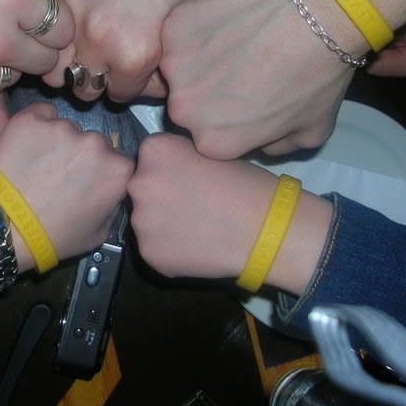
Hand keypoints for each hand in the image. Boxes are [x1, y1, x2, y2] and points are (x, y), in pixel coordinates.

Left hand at [0, 102, 133, 270]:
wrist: (3, 228)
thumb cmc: (52, 237)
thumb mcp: (99, 233)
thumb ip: (113, 202)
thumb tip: (111, 187)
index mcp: (117, 170)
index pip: (119, 159)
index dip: (103, 170)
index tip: (87, 181)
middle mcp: (95, 143)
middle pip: (95, 141)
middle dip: (82, 155)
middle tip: (60, 175)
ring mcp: (63, 128)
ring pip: (67, 128)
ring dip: (58, 141)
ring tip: (37, 165)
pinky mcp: (32, 119)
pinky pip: (42, 114)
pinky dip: (37, 125)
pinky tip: (26, 146)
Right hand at [41, 0, 211, 102]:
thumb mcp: (179, 29)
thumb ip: (156, 65)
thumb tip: (140, 83)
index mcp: (134, 57)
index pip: (121, 95)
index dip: (130, 82)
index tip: (135, 67)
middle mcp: (97, 44)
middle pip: (84, 89)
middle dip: (98, 78)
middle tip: (108, 59)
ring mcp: (72, 16)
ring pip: (54, 68)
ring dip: (70, 62)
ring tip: (85, 46)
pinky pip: (49, 28)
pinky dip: (61, 31)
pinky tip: (80, 16)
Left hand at [128, 133, 331, 294]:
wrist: (267, 229)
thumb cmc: (246, 184)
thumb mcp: (208, 152)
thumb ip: (178, 157)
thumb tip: (166, 170)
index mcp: (154, 150)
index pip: (149, 157)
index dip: (169, 168)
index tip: (190, 178)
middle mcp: (138, 183)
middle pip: (141, 188)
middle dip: (160, 196)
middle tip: (193, 205)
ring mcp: (141, 221)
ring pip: (145, 221)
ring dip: (163, 224)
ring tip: (198, 228)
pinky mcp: (148, 254)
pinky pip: (153, 249)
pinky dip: (170, 250)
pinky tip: (196, 248)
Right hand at [160, 0, 355, 158]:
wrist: (317, 10)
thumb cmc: (318, 74)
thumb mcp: (312, 132)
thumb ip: (277, 146)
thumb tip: (261, 139)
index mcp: (214, 142)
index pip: (211, 135)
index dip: (231, 115)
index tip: (248, 96)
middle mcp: (185, 111)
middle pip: (189, 103)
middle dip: (209, 90)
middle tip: (241, 66)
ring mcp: (174, 67)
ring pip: (180, 66)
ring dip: (199, 58)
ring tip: (235, 40)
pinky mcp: (173, 28)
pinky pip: (179, 31)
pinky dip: (197, 25)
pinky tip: (227, 17)